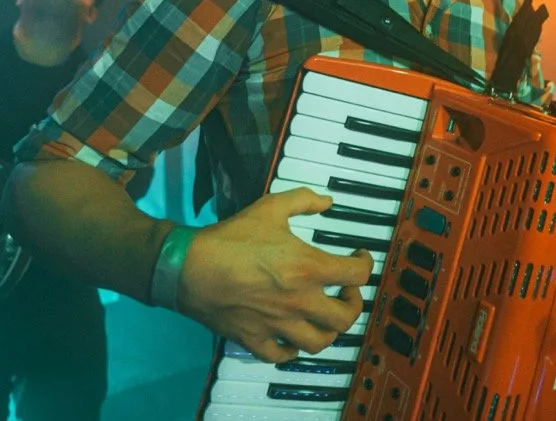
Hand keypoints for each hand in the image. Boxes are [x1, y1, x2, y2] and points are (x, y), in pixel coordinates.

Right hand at [178, 187, 373, 362]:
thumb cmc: (231, 238)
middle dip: (354, 304)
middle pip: (346, 317)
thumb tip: (327, 201)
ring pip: (320, 342)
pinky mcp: (255, 339)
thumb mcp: (271, 207)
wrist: (189, 267)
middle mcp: (300, 301)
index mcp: (309, 268)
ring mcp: (279, 325)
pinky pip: (282, 356)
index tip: (359, 258)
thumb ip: (303, 200)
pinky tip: (291, 337)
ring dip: (329, 330)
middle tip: (346, 291)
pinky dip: (292, 350)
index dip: (366, 264)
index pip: (358, 275)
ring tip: (324, 315)